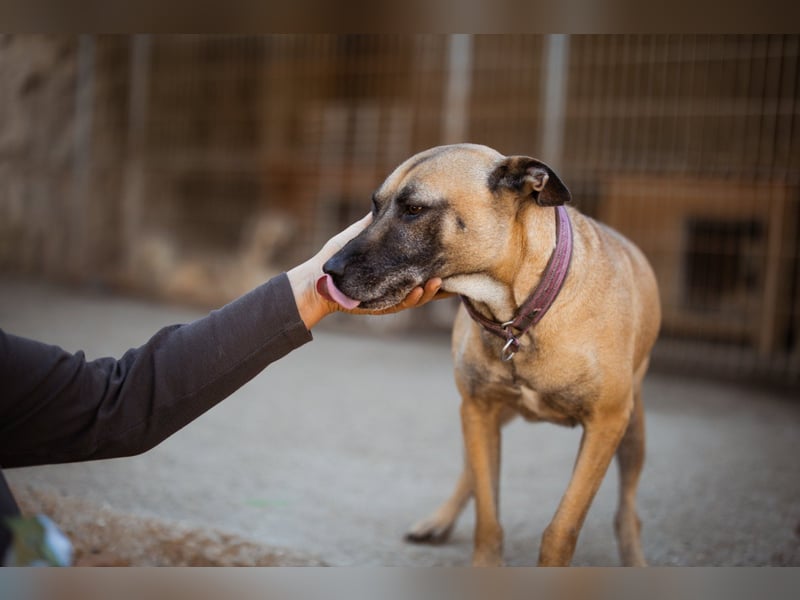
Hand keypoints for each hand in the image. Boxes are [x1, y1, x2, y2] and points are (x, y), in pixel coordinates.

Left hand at [287, 214, 451, 328]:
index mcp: (395, 268)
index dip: (437, 259)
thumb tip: (392, 199)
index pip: (422, 264)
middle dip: (441, 278)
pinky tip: (418, 288)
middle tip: (454, 270)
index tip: (451, 249)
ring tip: (437, 281)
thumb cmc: (336, 258)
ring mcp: (391, 296)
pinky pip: (401, 303)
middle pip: (426, 282)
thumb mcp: (360, 235)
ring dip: (429, 290)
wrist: (318, 281)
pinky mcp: (382, 306)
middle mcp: (397, 283)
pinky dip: (411, 297)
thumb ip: (376, 222)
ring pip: (418, 296)